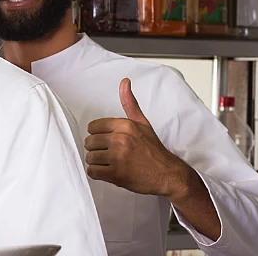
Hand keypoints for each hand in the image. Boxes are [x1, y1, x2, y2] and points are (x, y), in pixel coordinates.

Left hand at [84, 79, 191, 198]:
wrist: (167, 174)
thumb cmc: (153, 149)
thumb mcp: (142, 123)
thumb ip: (130, 103)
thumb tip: (124, 82)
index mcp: (124, 125)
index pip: (92, 127)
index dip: (99, 135)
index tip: (108, 141)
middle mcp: (120, 139)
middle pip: (89, 142)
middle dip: (97, 149)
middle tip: (110, 154)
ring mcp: (117, 157)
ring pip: (90, 157)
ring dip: (98, 162)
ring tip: (111, 163)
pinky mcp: (115, 174)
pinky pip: (93, 172)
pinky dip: (98, 174)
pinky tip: (110, 172)